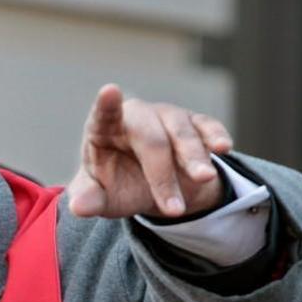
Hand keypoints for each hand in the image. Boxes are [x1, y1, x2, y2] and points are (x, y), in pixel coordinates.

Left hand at [67, 84, 232, 218]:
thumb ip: (90, 199)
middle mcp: (137, 116)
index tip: (109, 92)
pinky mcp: (195, 123)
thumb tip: (78, 207)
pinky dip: (216, 136)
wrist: (150, 184)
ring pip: (182, 132)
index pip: (103, 115)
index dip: (107, 105)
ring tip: (203, 179)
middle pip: (151, 139)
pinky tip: (223, 147)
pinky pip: (207, 127)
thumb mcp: (101, 196)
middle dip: (163, 174)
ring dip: (194, 158)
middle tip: (173, 209)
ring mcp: (167, 116)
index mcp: (104, 129)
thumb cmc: (117, 184)